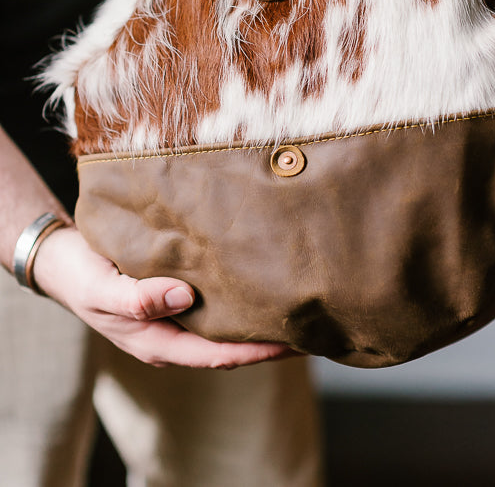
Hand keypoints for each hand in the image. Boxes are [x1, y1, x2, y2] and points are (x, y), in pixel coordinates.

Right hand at [33, 226, 293, 367]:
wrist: (61, 260)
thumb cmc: (80, 276)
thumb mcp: (103, 289)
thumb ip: (139, 298)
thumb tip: (185, 297)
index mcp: (157, 343)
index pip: (218, 356)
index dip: (257, 351)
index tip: (292, 342)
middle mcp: (172, 334)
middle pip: (229, 346)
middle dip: (268, 341)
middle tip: (310, 326)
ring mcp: (174, 317)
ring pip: (224, 326)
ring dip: (256, 319)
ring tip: (294, 305)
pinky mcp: (175, 295)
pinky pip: (214, 304)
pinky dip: (239, 298)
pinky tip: (258, 282)